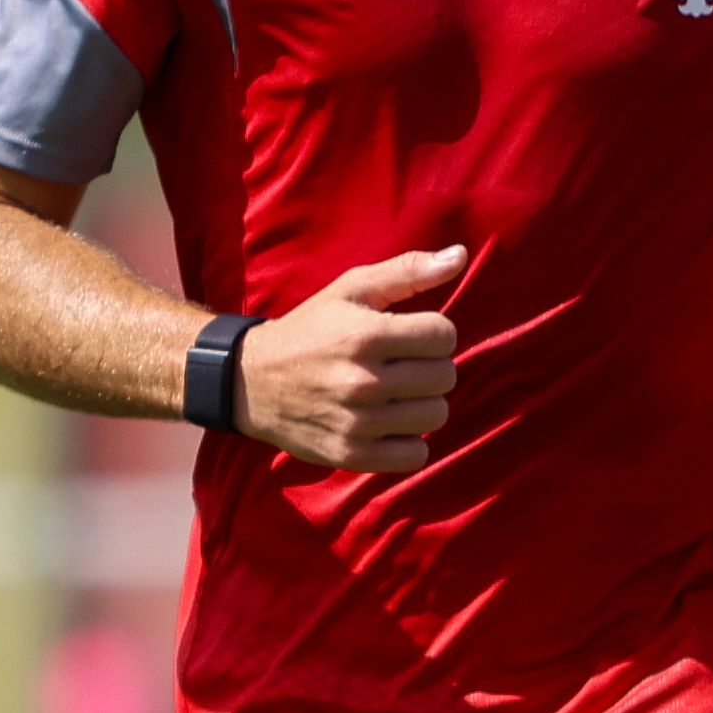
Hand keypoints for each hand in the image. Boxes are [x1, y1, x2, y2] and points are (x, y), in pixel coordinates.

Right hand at [233, 247, 465, 473]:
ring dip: (422, 403)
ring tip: (397, 394)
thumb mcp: (351, 289)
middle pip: (445, 376)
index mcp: (366, 335)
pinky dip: (409, 441)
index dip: (433, 332)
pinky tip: (389, 424)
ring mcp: (358, 423)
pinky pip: (415, 456)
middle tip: (403, 365)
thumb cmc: (311, 329)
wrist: (251, 382)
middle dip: (430, 366)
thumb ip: (408, 271)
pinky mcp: (351, 455)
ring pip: (435, 415)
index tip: (411, 335)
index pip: (444, 335)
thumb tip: (461, 256)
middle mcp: (363, 381)